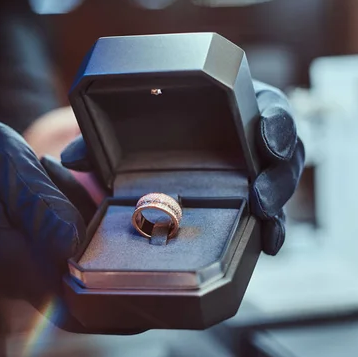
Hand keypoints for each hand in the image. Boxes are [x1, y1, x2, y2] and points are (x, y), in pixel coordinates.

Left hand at [60, 80, 304, 254]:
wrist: (171, 149)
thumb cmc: (164, 130)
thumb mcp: (140, 127)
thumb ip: (109, 139)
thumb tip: (72, 159)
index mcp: (239, 110)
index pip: (270, 110)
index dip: (275, 124)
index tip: (265, 137)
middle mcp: (255, 142)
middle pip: (285, 155)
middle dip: (279, 176)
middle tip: (260, 195)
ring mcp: (258, 174)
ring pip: (281, 188)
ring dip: (278, 208)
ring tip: (266, 226)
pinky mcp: (254, 204)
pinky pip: (271, 218)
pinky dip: (272, 232)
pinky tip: (268, 246)